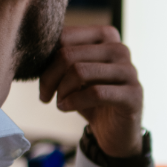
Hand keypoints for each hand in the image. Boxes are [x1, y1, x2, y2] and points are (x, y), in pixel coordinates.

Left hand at [39, 25, 143, 157]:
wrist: (114, 130)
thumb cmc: (90, 98)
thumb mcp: (73, 74)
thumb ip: (60, 56)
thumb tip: (34, 47)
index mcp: (106, 36)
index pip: (64, 36)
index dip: (44, 59)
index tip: (39, 78)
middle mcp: (120, 48)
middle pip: (68, 54)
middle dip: (49, 77)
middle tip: (45, 95)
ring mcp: (129, 71)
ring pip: (79, 71)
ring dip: (61, 91)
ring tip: (59, 102)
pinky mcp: (133, 94)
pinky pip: (95, 93)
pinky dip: (74, 101)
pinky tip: (66, 107)